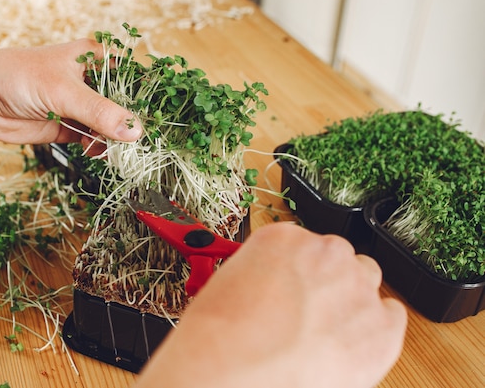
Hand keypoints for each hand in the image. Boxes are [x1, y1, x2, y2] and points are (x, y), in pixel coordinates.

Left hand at [0, 39, 141, 143]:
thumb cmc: (18, 77)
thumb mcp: (64, 92)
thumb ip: (100, 113)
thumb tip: (134, 131)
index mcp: (95, 60)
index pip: (132, 78)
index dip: (146, 97)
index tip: (160, 118)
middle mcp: (91, 82)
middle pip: (123, 106)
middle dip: (131, 125)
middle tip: (139, 142)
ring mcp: (80, 106)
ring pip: (110, 126)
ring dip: (114, 140)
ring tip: (116, 150)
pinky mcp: (68, 127)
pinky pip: (93, 140)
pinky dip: (98, 148)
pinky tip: (97, 152)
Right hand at [133, 223, 406, 387]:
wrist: (232, 373)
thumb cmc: (220, 337)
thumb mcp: (228, 284)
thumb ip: (261, 274)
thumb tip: (273, 288)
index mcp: (285, 239)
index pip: (304, 245)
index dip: (297, 272)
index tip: (291, 290)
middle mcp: (326, 254)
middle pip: (338, 259)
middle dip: (326, 283)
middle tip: (306, 313)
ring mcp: (358, 288)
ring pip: (367, 281)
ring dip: (351, 301)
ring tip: (327, 332)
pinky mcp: (381, 328)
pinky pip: (393, 315)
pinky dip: (377, 328)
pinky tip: (352, 343)